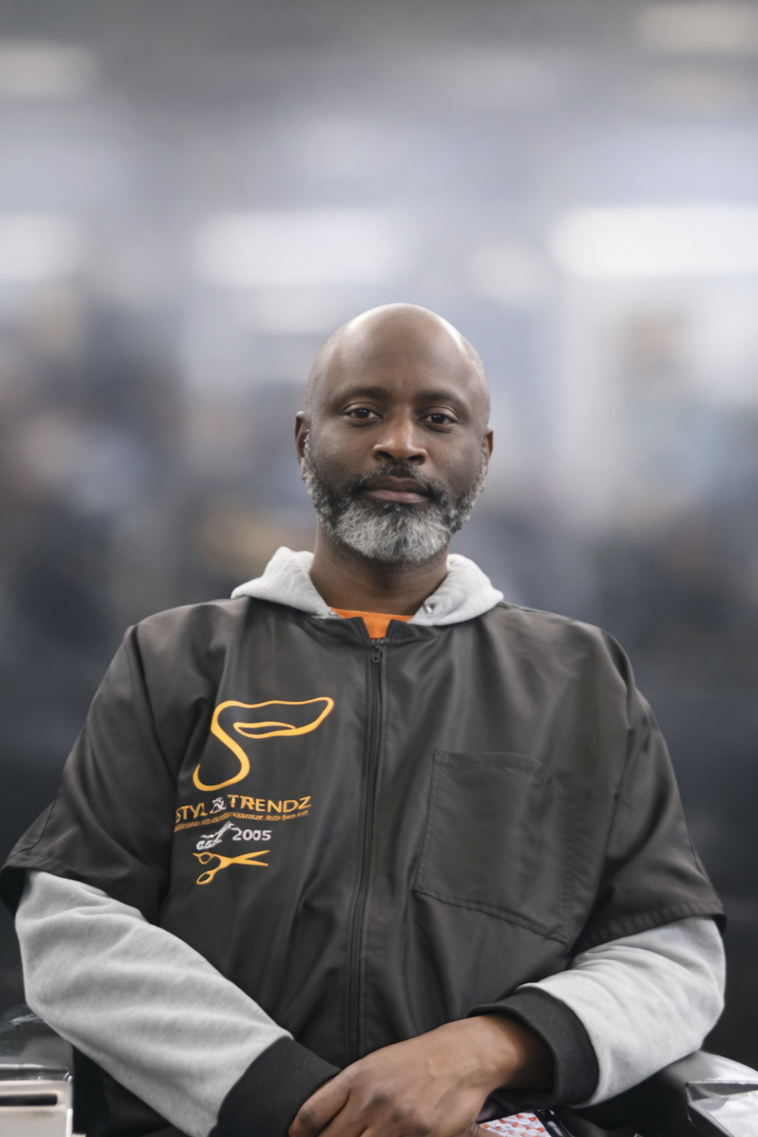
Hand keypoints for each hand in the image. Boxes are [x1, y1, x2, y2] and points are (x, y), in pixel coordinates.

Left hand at [289, 1016, 552, 1136]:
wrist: (461, 1055)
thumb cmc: (414, 1062)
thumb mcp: (375, 1066)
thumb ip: (346, 1093)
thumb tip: (315, 1125)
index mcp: (357, 1079)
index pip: (311, 1115)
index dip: (298, 1135)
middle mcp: (373, 1100)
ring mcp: (398, 1121)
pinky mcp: (424, 1136)